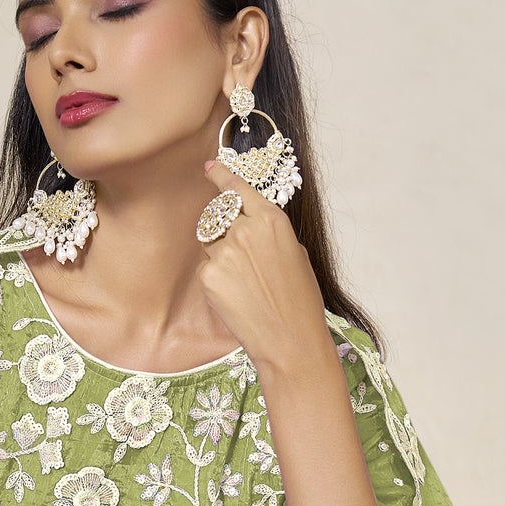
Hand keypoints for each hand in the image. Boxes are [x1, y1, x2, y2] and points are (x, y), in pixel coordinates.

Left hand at [196, 153, 329, 375]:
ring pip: (209, 244)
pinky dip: (216, 280)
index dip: (221, 176)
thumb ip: (269, 234)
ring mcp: (224, 250)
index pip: (237, 189)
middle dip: (222, 229)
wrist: (289, 338)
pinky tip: (236, 297)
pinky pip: (205, 268)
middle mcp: (245, 228)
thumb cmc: (299, 300)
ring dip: (220, 257)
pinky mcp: (209, 275)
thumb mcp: (294, 254)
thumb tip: (251, 227)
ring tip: (244, 283)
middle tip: (238, 257)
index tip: (209, 167)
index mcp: (271, 219)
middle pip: (217, 216)